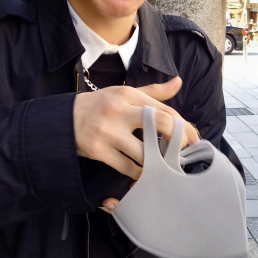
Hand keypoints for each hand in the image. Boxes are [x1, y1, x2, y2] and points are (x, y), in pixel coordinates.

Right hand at [74, 76, 198, 182]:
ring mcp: (108, 131)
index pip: (164, 110)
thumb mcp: (124, 94)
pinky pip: (128, 167)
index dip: (184, 126)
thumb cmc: (99, 106)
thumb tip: (178, 82)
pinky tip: (145, 174)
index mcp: (128, 95)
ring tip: (167, 167)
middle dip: (178, 140)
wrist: (63, 120)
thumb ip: (153, 92)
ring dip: (159, 163)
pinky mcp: (99, 150)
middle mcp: (119, 110)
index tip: (194, 139)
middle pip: (159, 122)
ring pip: (145, 152)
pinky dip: (140, 174)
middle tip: (185, 153)